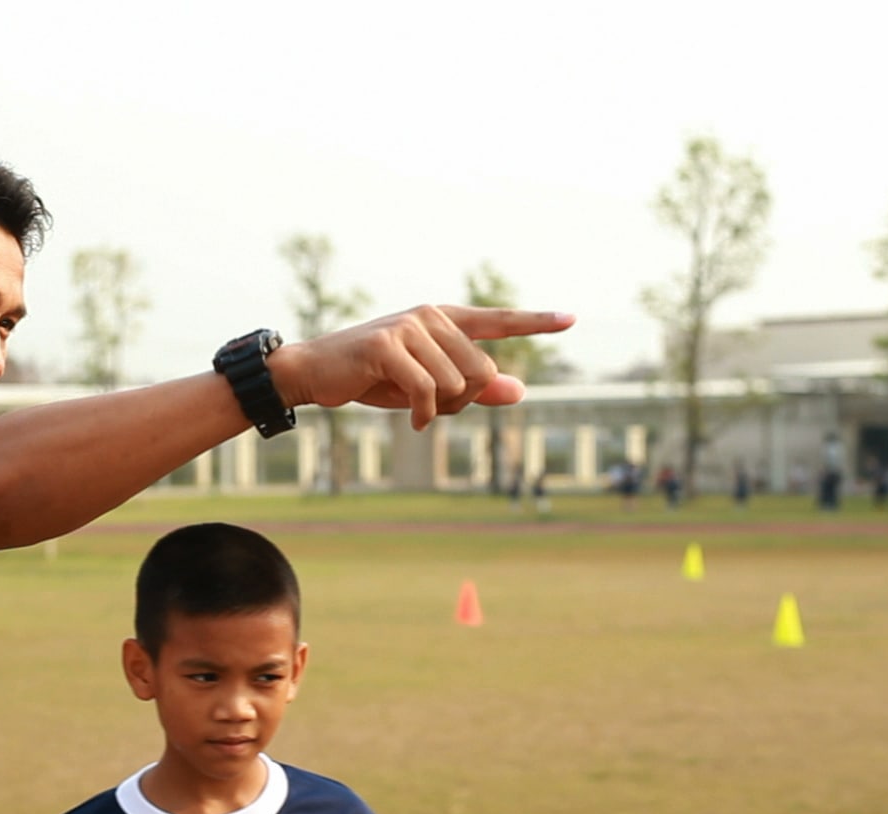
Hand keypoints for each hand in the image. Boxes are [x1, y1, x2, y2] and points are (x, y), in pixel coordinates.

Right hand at [266, 305, 573, 430]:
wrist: (315, 373)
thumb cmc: (373, 378)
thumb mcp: (428, 386)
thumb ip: (474, 388)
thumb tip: (519, 390)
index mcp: (444, 320)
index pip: (499, 320)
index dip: (536, 321)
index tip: (571, 318)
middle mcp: (431, 316)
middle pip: (481, 371)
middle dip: (463, 402)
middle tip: (432, 407)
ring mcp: (409, 327)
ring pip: (457, 384)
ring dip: (442, 410)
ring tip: (415, 408)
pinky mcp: (388, 345)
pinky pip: (428, 392)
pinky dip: (426, 416)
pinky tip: (414, 423)